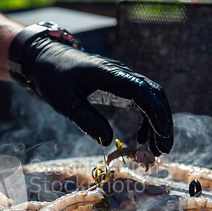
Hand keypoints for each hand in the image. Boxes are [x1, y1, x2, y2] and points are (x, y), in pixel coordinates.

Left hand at [19, 37, 173, 155]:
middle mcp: (121, 74)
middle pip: (154, 94)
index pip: (142, 90)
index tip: (163, 134)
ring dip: (157, 122)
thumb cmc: (54, 78)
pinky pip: (141, 101)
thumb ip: (86, 119)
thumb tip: (108, 140)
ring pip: (151, 98)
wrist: (47, 60)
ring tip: (156, 149)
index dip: (156, 112)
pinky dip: (146, 119)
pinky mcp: (120, 85)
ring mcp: (122, 78)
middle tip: (164, 150)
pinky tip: (141, 137)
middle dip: (163, 122)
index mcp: (109, 74)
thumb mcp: (64, 101)